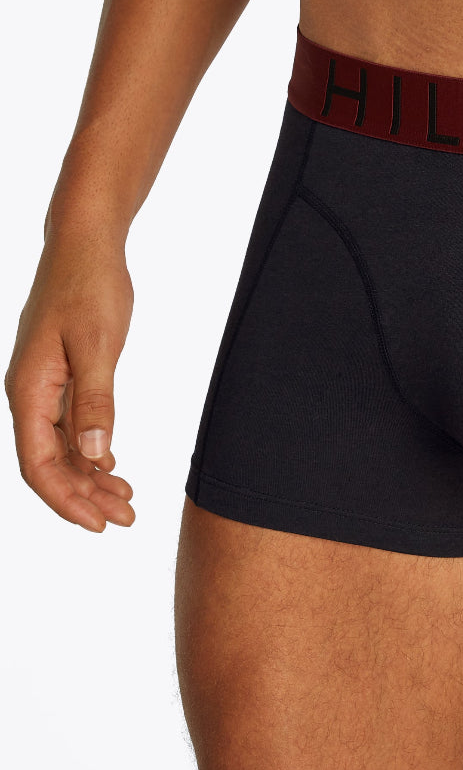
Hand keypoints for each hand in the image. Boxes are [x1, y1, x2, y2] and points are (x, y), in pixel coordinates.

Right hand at [5, 234, 135, 531]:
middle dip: (85, 496)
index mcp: (28, 391)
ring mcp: (44, 385)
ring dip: (92, 477)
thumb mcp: (97, 345)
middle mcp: (29, 393)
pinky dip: (91, 450)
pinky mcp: (62, 375)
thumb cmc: (90, 287)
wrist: (85, 244)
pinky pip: (70, 426)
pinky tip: (113, 465)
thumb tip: (94, 455)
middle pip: (50, 463)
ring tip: (128, 501)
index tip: (99, 525)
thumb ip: (96, 400)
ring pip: (62, 447)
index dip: (66, 500)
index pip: (38, 465)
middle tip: (128, 519)